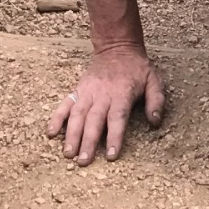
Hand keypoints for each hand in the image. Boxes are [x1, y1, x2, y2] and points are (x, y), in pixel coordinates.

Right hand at [45, 45, 165, 165]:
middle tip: (83, 161)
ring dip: (71, 135)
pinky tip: (51, 132)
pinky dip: (57, 118)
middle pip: (94, 120)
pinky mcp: (78, 90)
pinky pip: (65, 104)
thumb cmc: (137, 68)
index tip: (110, 155)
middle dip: (88, 141)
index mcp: (122, 93)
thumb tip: (155, 122)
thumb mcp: (154, 80)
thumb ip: (156, 101)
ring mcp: (87, 92)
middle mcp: (102, 94)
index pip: (117, 117)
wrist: (116, 47)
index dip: (114, 137)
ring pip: (77, 115)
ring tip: (68, 153)